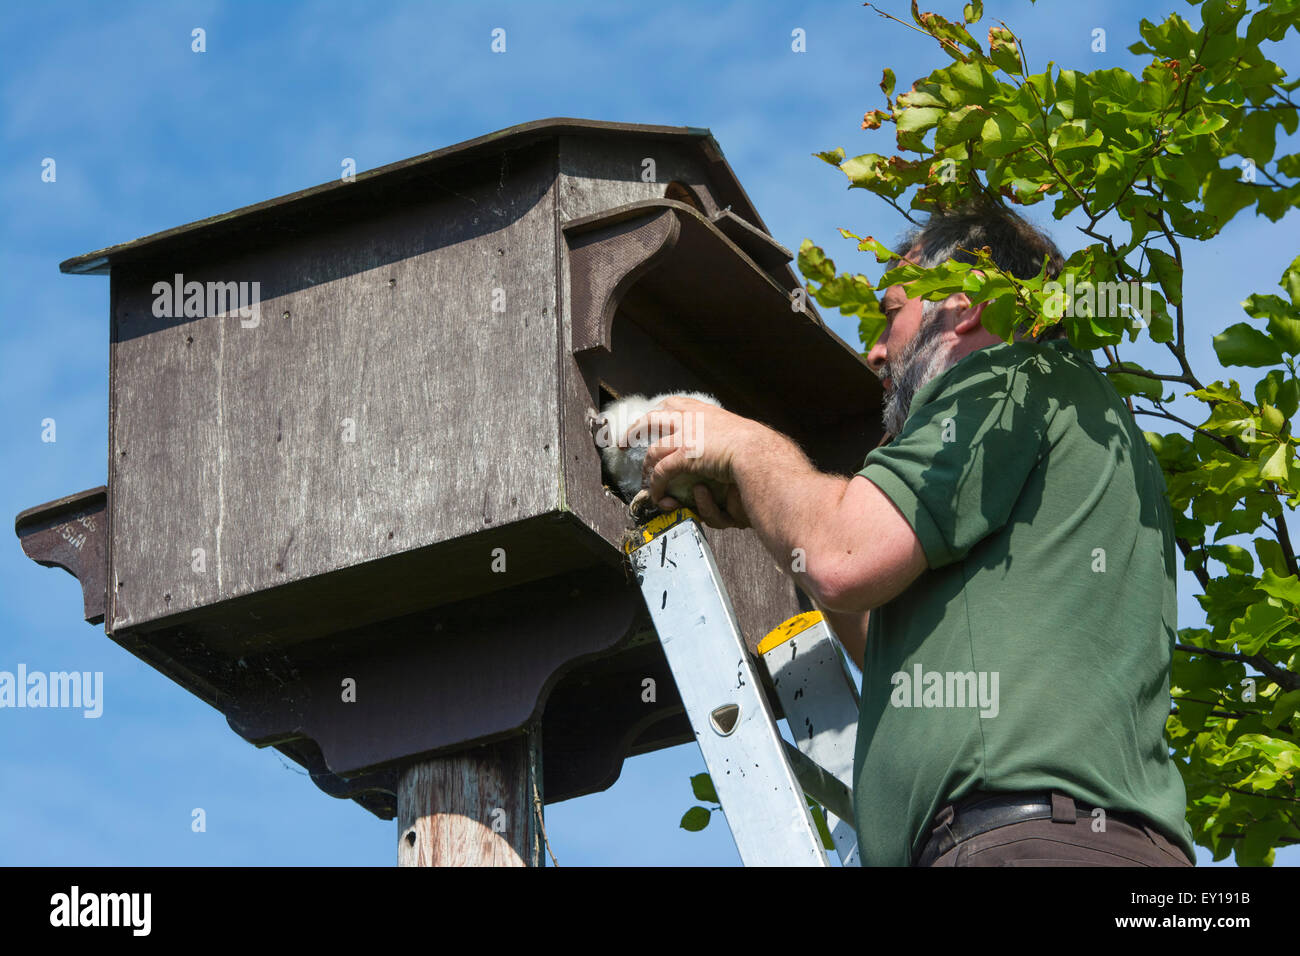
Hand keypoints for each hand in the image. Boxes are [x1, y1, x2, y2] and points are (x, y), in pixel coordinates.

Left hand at [627, 396, 762, 527]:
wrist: (757, 451)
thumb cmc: (754, 445)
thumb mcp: (736, 429)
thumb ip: (722, 432)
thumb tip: (726, 440)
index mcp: (702, 411)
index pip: (674, 404)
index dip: (659, 412)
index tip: (651, 420)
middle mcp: (690, 419)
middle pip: (652, 418)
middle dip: (635, 430)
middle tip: (624, 442)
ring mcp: (684, 436)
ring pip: (652, 450)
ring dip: (646, 467)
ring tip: (645, 478)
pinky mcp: (683, 456)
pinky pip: (661, 472)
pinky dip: (656, 485)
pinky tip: (658, 495)